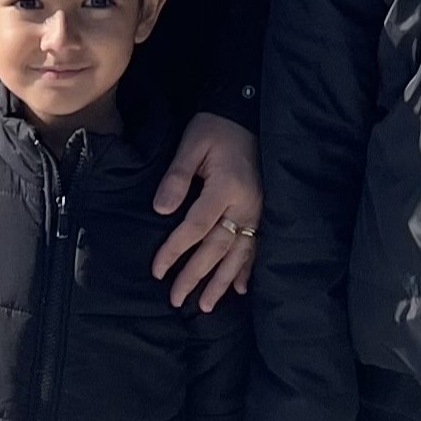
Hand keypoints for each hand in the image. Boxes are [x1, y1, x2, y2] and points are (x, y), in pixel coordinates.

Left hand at [153, 114, 261, 309]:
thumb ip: (177, 177)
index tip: (157, 270)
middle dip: (195, 276)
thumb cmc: (215, 128)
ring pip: (238, 254)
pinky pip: (257, 247)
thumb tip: (160, 210)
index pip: (196, 227)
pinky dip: (248, 269)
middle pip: (217, 248)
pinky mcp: (263, 212)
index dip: (174, 250)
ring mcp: (258, 211)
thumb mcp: (191, 144)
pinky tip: (240, 289)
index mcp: (225, 187)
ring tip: (206, 306)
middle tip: (176, 299)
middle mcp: (245, 205)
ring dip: (221, 282)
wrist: (247, 115)